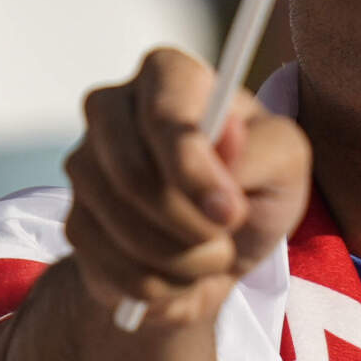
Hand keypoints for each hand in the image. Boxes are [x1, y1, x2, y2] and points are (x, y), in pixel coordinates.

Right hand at [63, 47, 311, 328]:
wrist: (222, 249)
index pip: (162, 114)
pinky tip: (176, 271)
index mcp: (167, 75)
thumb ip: (261, 147)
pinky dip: (156, 284)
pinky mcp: (75, 220)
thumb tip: (226, 138)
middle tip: (224, 240)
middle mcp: (113, 108)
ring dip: (179, 261)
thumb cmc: (256, 187)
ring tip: (209, 255)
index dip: (191, 168)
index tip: (228, 212)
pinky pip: (108, 265)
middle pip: (131, 175)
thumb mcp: (285, 163)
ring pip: (119, 227)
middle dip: (187, 225)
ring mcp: (85, 164)